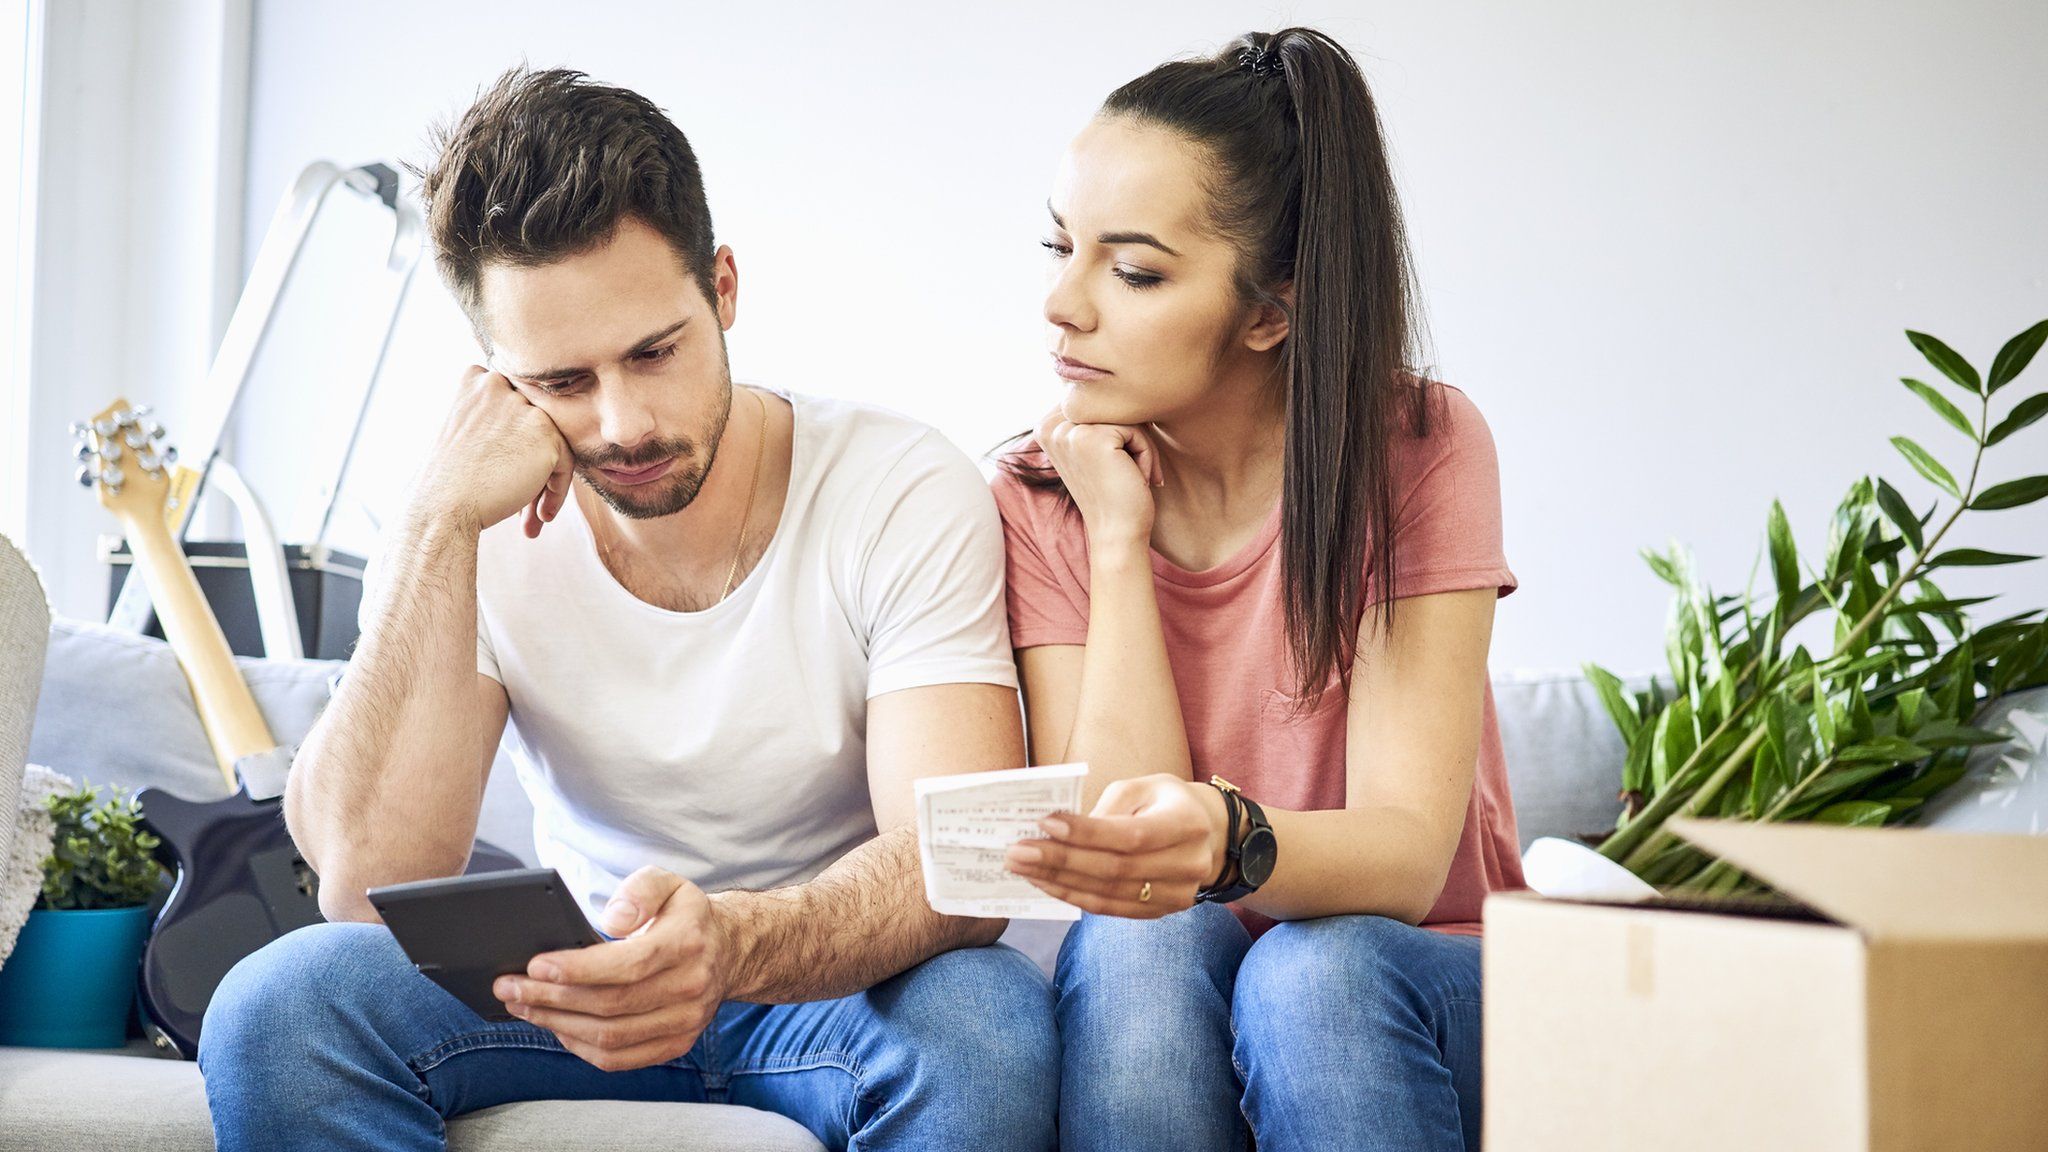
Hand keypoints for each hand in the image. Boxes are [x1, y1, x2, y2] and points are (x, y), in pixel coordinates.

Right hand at [413, 366, 574, 538]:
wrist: (443, 507)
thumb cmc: (449, 482)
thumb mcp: (464, 434)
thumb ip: (495, 423)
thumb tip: (530, 437)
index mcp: (474, 380)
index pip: (514, 407)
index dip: (514, 443)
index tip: (505, 474)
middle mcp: (499, 384)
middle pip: (533, 426)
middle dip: (530, 465)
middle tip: (525, 506)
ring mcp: (523, 407)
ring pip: (552, 445)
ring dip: (544, 483)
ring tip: (533, 516)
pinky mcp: (546, 433)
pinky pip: (565, 464)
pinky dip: (557, 492)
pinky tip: (541, 516)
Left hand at [493, 866, 726, 1072]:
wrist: (727, 950)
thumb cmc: (684, 915)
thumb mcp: (669, 883)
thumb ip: (641, 890)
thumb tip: (613, 919)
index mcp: (688, 944)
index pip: (627, 965)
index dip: (577, 969)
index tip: (534, 964)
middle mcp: (691, 987)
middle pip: (610, 1005)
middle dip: (551, 997)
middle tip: (509, 986)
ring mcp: (685, 1022)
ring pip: (610, 1037)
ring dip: (557, 1024)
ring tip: (522, 1005)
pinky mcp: (675, 1045)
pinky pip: (619, 1058)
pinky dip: (579, 1046)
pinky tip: (555, 1026)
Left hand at [1004, 774, 1229, 917]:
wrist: (1208, 835)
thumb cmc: (1165, 802)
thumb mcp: (1142, 788)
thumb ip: (1107, 809)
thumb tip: (1060, 832)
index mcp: (1187, 824)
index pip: (1130, 836)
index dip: (1086, 833)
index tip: (1045, 823)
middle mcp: (1188, 864)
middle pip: (1115, 868)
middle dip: (1061, 860)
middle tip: (1017, 852)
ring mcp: (1177, 895)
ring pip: (1108, 893)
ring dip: (1059, 882)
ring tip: (1022, 868)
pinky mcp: (1161, 912)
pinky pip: (1110, 908)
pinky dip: (1074, 896)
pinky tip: (1046, 883)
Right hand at [1035, 409, 1162, 550]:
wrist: (1117, 534)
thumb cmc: (1113, 492)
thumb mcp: (1093, 449)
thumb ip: (1092, 416)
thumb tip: (1113, 379)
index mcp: (1045, 425)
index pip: (1098, 401)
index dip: (1116, 430)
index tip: (1113, 465)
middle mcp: (1050, 426)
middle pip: (1111, 405)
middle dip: (1130, 437)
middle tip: (1129, 472)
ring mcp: (1069, 432)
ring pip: (1126, 416)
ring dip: (1140, 447)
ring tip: (1132, 475)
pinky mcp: (1094, 439)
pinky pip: (1137, 430)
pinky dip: (1147, 455)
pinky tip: (1137, 479)